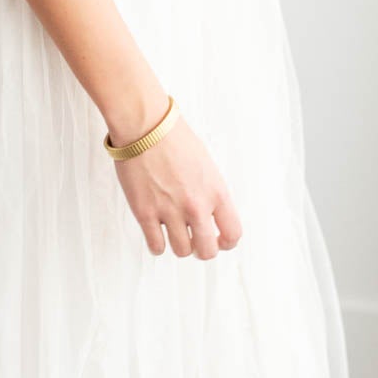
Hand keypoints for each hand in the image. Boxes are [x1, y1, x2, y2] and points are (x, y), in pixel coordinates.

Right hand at [111, 114, 241, 258]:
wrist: (145, 127)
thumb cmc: (174, 139)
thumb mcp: (206, 166)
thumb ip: (211, 192)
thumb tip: (209, 214)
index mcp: (216, 192)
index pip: (233, 234)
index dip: (227, 243)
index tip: (218, 240)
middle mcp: (196, 206)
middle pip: (207, 251)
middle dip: (202, 250)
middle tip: (195, 242)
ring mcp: (170, 211)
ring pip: (181, 251)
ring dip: (179, 246)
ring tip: (173, 233)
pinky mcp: (145, 213)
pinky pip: (156, 246)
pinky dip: (157, 245)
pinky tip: (156, 234)